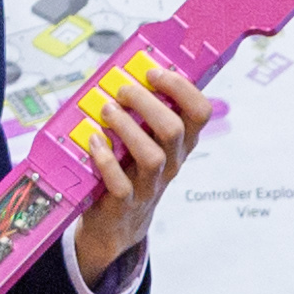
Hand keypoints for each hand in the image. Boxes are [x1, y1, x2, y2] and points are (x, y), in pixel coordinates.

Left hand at [66, 52, 204, 284]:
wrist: (117, 223)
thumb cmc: (129, 169)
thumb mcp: (145, 140)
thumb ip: (143, 112)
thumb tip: (125, 70)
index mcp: (181, 143)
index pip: (200, 112)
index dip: (181, 87)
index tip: (153, 73)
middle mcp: (172, 163)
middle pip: (174, 129)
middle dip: (145, 102)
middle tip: (122, 91)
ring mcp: (150, 185)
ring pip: (152, 156)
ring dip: (126, 127)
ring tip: (106, 112)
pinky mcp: (126, 203)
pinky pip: (120, 183)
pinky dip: (104, 159)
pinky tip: (93, 142)